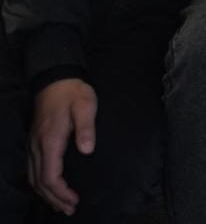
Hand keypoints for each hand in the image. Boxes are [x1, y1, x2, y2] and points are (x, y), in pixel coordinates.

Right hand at [28, 78, 95, 215]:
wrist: (56, 80)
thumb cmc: (74, 93)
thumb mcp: (86, 106)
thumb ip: (86, 128)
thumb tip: (87, 150)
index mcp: (50, 140)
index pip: (50, 175)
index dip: (60, 192)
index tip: (74, 201)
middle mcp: (37, 146)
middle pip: (39, 181)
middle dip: (54, 199)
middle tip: (70, 210)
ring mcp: (33, 145)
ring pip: (33, 177)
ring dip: (46, 194)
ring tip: (61, 206)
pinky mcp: (35, 142)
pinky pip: (33, 170)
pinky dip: (40, 184)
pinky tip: (50, 189)